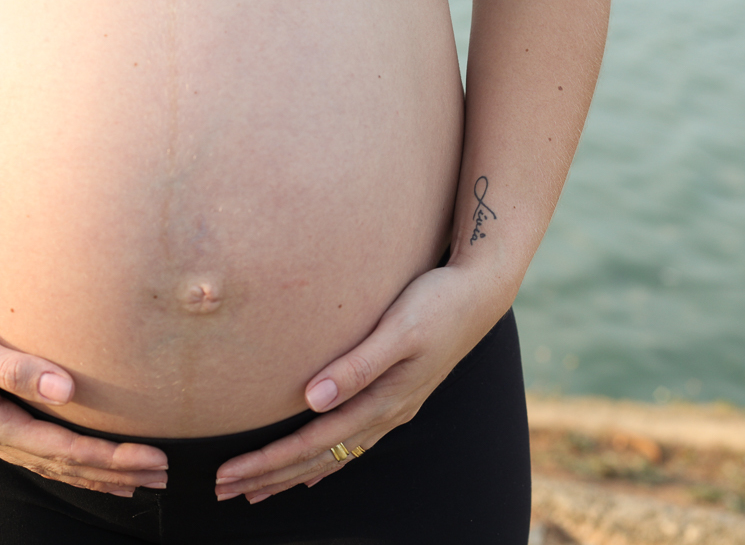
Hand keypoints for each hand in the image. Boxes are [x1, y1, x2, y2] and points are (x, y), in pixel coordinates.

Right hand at [0, 344, 168, 495]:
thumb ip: (17, 370)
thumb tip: (65, 389)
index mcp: (3, 425)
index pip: (68, 449)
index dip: (113, 457)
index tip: (155, 458)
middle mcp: (6, 440)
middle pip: (70, 465)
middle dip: (120, 474)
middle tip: (165, 476)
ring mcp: (6, 440)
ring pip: (61, 468)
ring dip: (106, 477)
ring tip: (147, 482)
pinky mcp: (8, 430)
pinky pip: (48, 460)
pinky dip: (80, 470)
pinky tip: (104, 476)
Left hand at [214, 262, 510, 503]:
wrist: (480, 293)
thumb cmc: (437, 303)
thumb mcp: (399, 329)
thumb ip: (358, 364)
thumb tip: (312, 399)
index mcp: (384, 400)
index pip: (314, 442)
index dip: (269, 461)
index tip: (227, 474)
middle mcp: (388, 413)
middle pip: (320, 457)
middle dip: (271, 476)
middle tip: (223, 491)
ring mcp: (395, 408)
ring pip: (336, 454)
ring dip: (295, 474)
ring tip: (258, 491)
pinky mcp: (398, 396)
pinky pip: (355, 442)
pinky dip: (329, 460)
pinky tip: (316, 469)